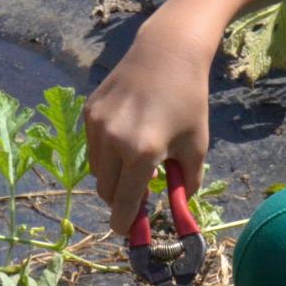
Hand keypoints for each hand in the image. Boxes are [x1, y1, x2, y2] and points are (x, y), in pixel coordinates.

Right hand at [85, 20, 214, 231]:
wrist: (167, 54)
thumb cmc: (189, 101)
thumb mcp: (196, 146)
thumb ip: (186, 183)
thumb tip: (177, 209)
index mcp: (142, 152)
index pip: (125, 203)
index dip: (126, 223)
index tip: (128, 231)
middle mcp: (114, 140)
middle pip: (106, 192)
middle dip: (120, 200)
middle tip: (138, 197)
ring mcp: (97, 125)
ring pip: (97, 171)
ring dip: (113, 177)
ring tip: (137, 161)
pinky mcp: (89, 111)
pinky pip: (93, 147)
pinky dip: (107, 153)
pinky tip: (127, 136)